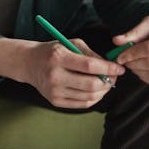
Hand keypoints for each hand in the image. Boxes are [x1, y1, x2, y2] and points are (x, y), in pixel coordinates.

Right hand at [0, 37, 122, 108]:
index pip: (89, 66)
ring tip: (105, 83)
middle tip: (114, 77)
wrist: (29, 64)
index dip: (108, 68)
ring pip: (89, 97)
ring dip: (103, 91)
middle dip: (108, 81)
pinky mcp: (55, 101)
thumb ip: (91, 54)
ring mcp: (54, 91)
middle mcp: (55, 76)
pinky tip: (95, 90)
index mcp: (58, 58)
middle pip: (91, 85)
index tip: (119, 69)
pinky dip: (94, 98)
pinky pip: (82, 104)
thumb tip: (110, 67)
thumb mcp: (70, 44)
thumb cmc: (52, 52)